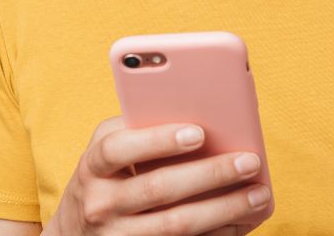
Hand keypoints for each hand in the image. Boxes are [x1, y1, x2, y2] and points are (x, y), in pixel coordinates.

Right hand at [46, 116, 272, 235]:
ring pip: (176, 225)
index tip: (199, 133)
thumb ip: (139, 126)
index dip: (157, 140)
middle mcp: (100, 204)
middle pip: (158, 188)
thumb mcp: (107, 148)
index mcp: (93, 167)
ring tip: (258, 194)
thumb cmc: (106, 176)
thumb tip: (201, 111)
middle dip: (210, 174)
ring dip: (224, 209)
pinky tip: (240, 222)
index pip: (118, 149)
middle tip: (250, 161)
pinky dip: (216, 235)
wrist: (75, 233)